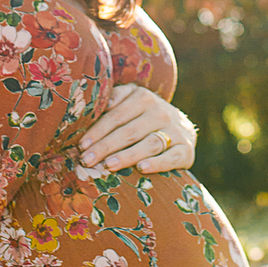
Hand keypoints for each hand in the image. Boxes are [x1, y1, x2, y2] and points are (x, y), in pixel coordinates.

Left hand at [79, 84, 196, 175]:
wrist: (181, 126)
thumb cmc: (144, 116)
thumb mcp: (130, 100)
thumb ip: (112, 101)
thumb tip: (89, 109)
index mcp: (143, 97)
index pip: (116, 115)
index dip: (98, 130)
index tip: (82, 145)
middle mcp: (160, 112)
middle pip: (129, 131)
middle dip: (106, 146)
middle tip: (87, 160)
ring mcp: (175, 131)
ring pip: (149, 144)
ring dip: (127, 156)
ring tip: (108, 165)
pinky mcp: (185, 149)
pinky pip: (171, 157)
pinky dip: (157, 163)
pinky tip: (141, 169)